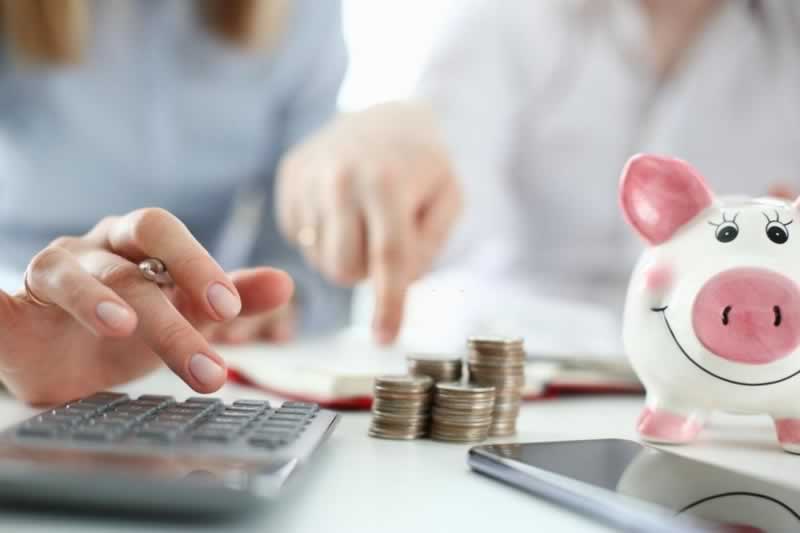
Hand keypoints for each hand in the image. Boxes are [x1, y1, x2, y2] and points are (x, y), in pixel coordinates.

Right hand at [0, 208, 292, 404]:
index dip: (196, 263)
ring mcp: (48, 277)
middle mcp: (93, 252)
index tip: (228, 308)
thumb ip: (232, 297)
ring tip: (121, 327)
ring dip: (93, 299)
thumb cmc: (131, 324)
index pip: (165, 235)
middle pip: (127, 265)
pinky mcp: (9, 312)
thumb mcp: (184, 311)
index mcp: (136, 245)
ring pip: (68, 277)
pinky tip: (3, 310)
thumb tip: (285, 282)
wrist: (65, 354)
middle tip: (203, 340)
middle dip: (164, 304)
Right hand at [276, 102, 460, 343]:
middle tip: (383, 243)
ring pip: (320, 260)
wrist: (384, 115)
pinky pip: (302, 239)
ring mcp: (309, 177)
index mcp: (388, 182)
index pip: (387, 257)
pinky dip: (324, 235)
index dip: (387, 303)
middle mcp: (341, 178)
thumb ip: (429, 246)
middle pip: (345, 269)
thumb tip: (396, 283)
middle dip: (366, 273)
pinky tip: (341, 207)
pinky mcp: (290, 179)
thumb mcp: (448, 198)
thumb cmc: (423, 165)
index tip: (385, 338)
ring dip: (346, 254)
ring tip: (363, 219)